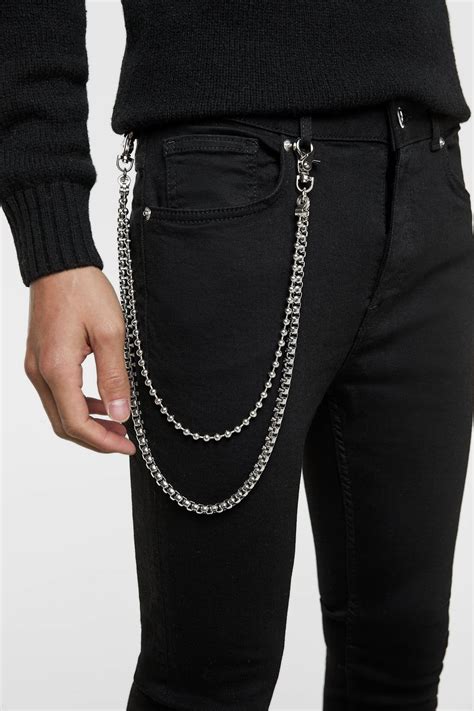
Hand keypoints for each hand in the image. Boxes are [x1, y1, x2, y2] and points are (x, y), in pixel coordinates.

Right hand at [24, 266, 135, 454]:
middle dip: (95, 438)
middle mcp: (39, 373)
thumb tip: (120, 414)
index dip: (103, 441)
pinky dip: (78, 405)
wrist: (59, 263)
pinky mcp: (39, 359)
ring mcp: (36, 367)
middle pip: (64, 424)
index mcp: (56, 369)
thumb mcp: (110, 333)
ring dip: (87, 423)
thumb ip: (114, 377)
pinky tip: (100, 402)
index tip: (128, 446)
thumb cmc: (84, 291)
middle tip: (125, 441)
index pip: (76, 423)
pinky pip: (56, 394)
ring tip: (117, 425)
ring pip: (59, 412)